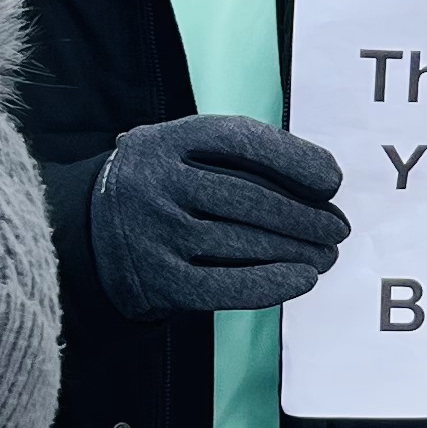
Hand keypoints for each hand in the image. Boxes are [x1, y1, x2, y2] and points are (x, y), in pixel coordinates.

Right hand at [89, 114, 350, 319]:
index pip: (241, 141)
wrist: (88, 235)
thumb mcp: (181, 151)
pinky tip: (303, 279)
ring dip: (299, 252)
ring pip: (245, 243)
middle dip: (306, 217)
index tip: (332, 180)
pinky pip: (227, 286)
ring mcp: (157, 234)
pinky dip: (272, 284)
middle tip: (338, 228)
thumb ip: (236, 155)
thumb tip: (320, 181)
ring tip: (328, 254)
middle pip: (250, 199)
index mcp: (167, 141)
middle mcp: (159, 184)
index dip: (294, 159)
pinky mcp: (159, 282)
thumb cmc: (162, 186)